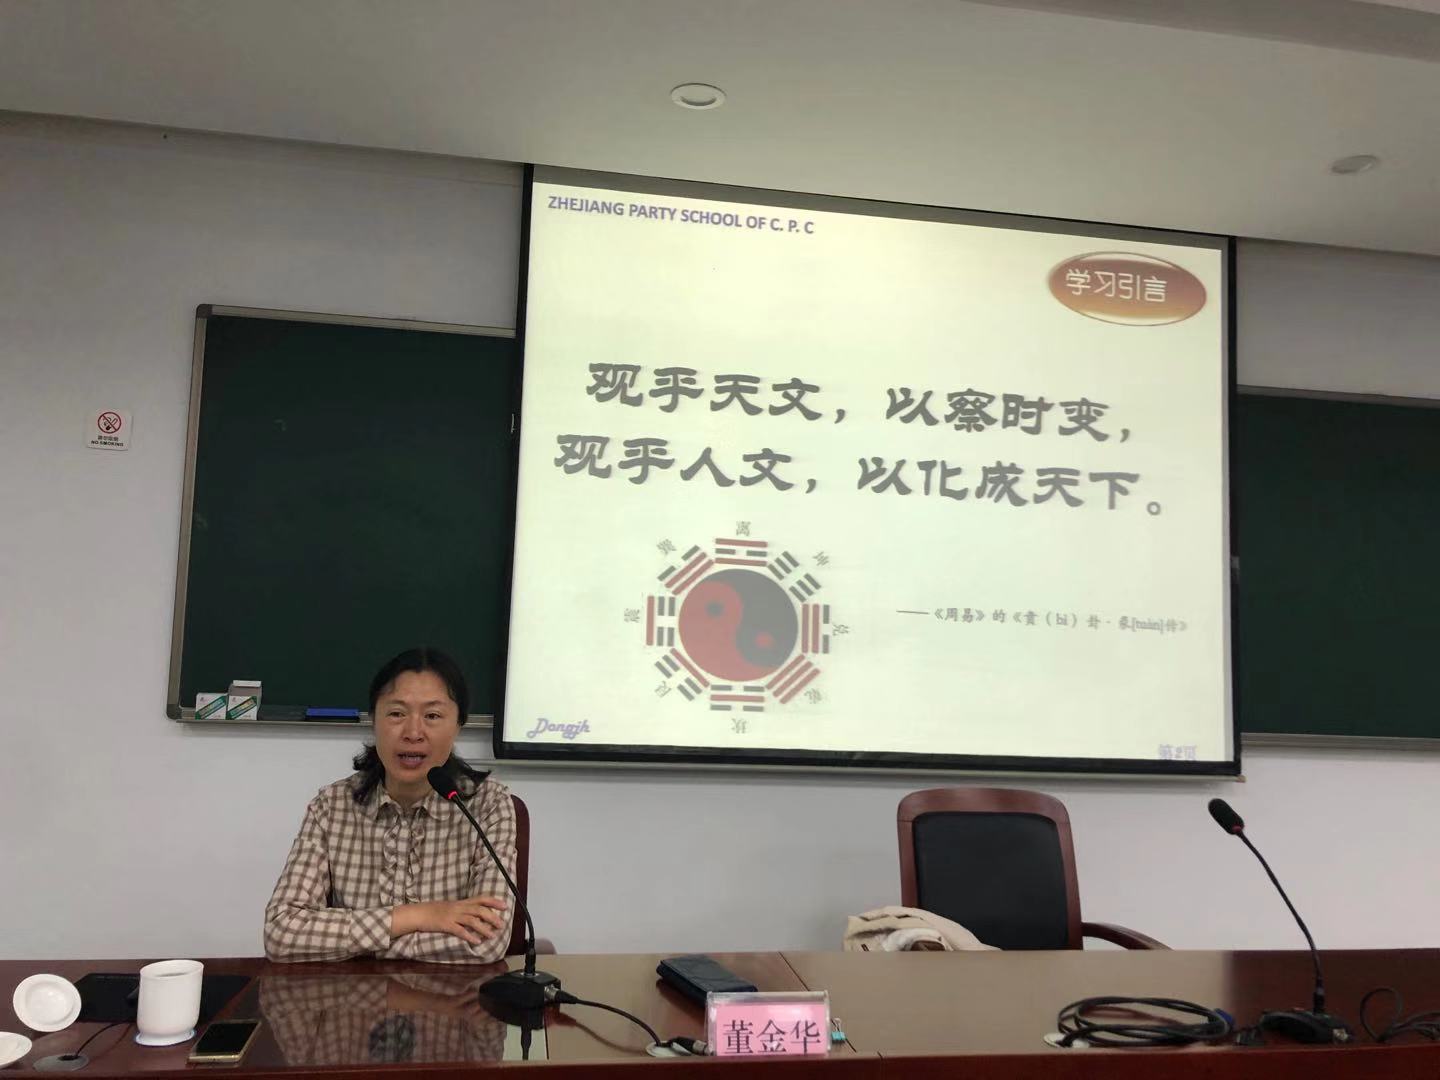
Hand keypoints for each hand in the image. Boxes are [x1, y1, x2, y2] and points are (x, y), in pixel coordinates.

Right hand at [393, 896, 507, 944]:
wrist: (418, 913)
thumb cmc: (434, 911)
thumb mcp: (451, 906)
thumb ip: (463, 909)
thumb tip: (476, 914)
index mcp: (461, 902)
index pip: (481, 898)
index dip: (494, 901)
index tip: (505, 906)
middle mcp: (459, 907)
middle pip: (479, 910)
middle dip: (492, 917)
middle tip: (501, 925)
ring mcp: (452, 916)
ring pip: (472, 920)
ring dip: (484, 928)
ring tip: (492, 936)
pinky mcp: (446, 925)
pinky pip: (459, 930)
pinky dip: (469, 936)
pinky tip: (476, 942)